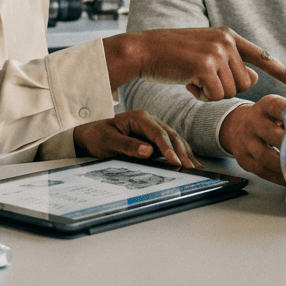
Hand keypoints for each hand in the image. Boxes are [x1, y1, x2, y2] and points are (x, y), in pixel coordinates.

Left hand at [72, 110, 201, 168]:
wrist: (89, 134)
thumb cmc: (97, 136)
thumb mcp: (108, 141)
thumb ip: (128, 145)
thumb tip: (149, 151)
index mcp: (139, 118)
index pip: (158, 133)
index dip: (168, 148)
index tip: (175, 162)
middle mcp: (149, 120)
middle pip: (171, 135)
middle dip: (182, 152)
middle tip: (190, 168)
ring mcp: (152, 127)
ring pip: (174, 138)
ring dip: (185, 152)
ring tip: (196, 166)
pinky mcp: (152, 137)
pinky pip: (170, 143)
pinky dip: (181, 152)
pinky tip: (190, 161)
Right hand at [103, 26, 285, 101]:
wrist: (144, 51)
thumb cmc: (172, 55)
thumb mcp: (205, 55)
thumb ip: (230, 64)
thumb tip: (254, 78)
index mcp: (228, 36)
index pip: (261, 56)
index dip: (283, 72)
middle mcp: (226, 42)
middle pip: (244, 83)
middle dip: (224, 89)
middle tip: (202, 79)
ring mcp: (216, 53)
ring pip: (229, 92)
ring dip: (211, 93)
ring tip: (192, 78)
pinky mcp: (204, 66)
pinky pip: (214, 96)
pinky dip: (201, 96)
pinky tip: (187, 82)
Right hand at [219, 94, 285, 184]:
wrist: (235, 126)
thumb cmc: (263, 119)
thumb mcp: (275, 110)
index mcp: (263, 107)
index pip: (274, 106)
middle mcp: (252, 123)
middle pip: (269, 133)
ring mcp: (245, 142)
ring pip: (264, 156)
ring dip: (282, 164)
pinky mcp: (243, 159)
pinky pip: (260, 171)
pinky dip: (276, 177)